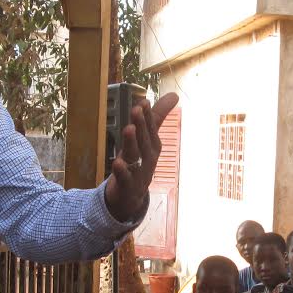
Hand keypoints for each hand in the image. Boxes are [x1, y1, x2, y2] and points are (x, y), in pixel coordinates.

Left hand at [103, 92, 179, 221]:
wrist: (132, 197)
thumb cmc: (140, 163)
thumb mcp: (148, 139)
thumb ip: (158, 117)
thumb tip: (175, 95)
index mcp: (152, 145)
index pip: (151, 128)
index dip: (147, 115)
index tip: (143, 102)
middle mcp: (147, 157)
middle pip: (144, 139)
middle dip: (141, 124)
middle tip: (137, 109)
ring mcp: (138, 172)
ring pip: (136, 156)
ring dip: (132, 142)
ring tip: (129, 128)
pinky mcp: (127, 185)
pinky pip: (125, 177)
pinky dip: (122, 171)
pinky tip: (118, 162)